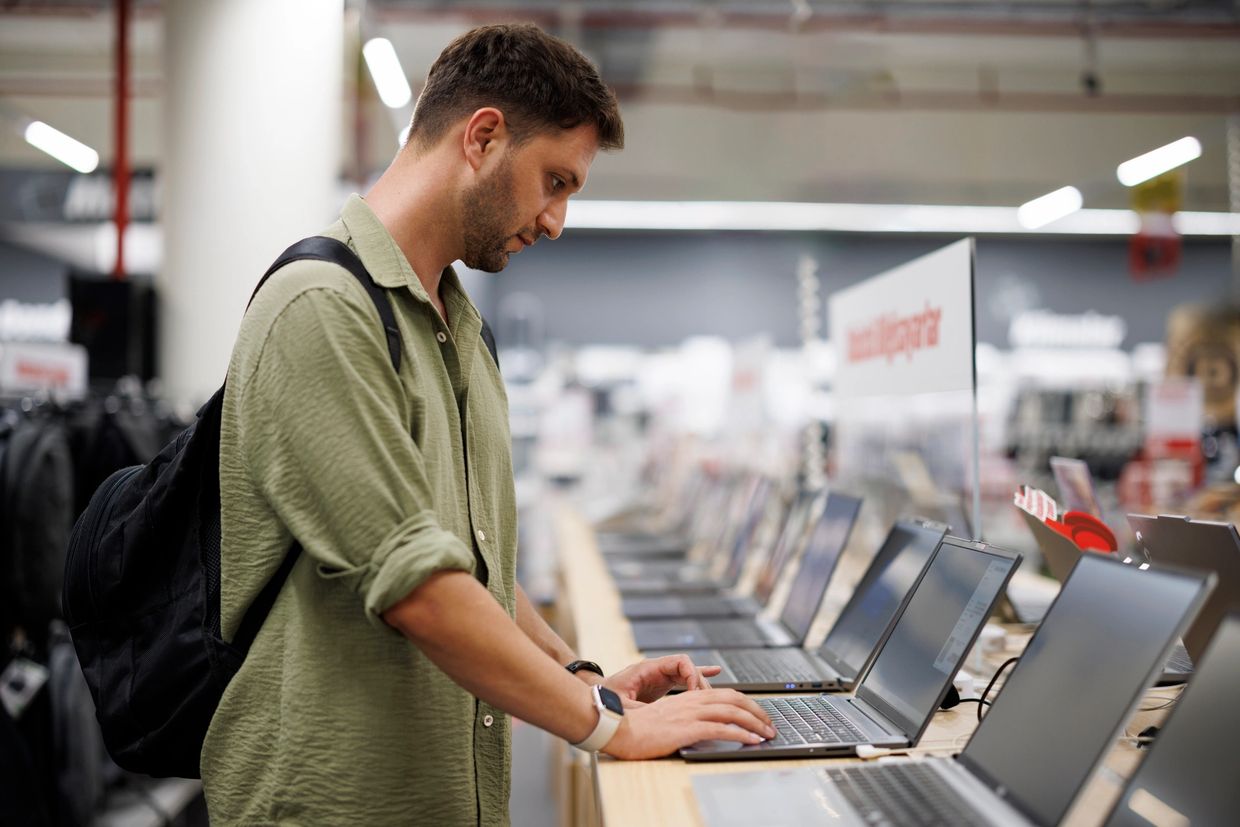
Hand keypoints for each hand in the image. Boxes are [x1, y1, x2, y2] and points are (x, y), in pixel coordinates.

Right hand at [601, 689, 776, 759]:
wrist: (618, 728)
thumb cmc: (637, 728)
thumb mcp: (667, 718)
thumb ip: (685, 718)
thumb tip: (702, 728)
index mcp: (688, 698)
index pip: (725, 694)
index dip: (746, 703)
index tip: (758, 715)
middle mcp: (692, 701)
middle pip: (734, 699)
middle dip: (757, 711)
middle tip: (770, 724)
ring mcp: (690, 714)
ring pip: (731, 711)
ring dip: (755, 722)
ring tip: (768, 733)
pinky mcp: (686, 729)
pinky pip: (720, 728)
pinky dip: (740, 733)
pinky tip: (751, 740)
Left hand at [602, 655, 721, 703]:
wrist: (597, 696)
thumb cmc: (606, 698)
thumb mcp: (622, 705)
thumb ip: (639, 709)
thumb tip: (653, 717)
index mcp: (649, 668)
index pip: (681, 661)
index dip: (693, 674)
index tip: (696, 692)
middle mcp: (658, 669)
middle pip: (689, 668)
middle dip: (701, 682)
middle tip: (707, 700)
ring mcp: (661, 675)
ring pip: (689, 674)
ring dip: (701, 684)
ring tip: (713, 697)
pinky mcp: (662, 683)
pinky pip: (684, 677)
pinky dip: (698, 676)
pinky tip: (714, 672)